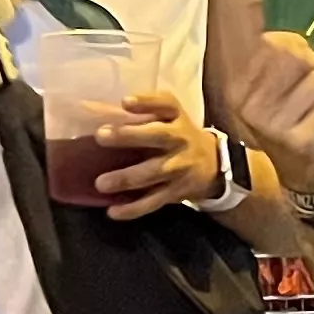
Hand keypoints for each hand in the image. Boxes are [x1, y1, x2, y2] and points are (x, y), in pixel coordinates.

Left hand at [94, 90, 224, 219]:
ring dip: (126, 178)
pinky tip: (113, 211)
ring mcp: (178, 168)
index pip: (165, 104)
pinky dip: (133, 209)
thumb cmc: (180, 134)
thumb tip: (102, 107)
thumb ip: (145, 109)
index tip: (125, 102)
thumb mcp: (170, 115)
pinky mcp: (175, 192)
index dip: (146, 102)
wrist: (213, 164)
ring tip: (101, 183)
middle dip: (129, 136)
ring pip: (153, 173)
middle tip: (100, 136)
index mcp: (177, 118)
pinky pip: (153, 201)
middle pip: (158, 137)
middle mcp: (180, 140)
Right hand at [224, 29, 313, 195]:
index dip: (296, 50)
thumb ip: (280, 50)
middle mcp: (249, 107)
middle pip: (301, 62)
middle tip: (307, 92)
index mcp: (238, 87)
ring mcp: (273, 126)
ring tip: (311, 111)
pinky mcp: (299, 142)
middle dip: (312, 72)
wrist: (295, 170)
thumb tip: (299, 43)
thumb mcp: (271, 79)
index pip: (274, 46)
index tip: (300, 64)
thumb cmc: (286, 114)